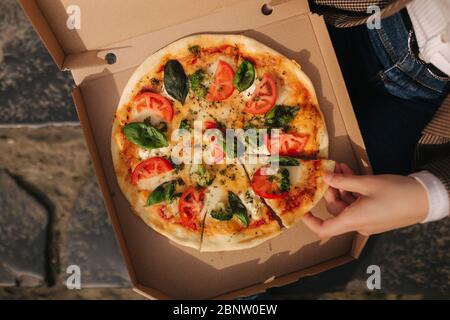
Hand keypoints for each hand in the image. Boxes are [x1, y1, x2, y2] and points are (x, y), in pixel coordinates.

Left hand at [302, 163, 428, 237]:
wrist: (426, 199)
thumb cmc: (396, 192)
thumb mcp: (367, 183)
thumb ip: (343, 181)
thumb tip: (325, 177)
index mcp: (354, 220)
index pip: (324, 229)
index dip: (310, 221)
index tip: (302, 208)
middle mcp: (358, 224)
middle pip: (336, 209)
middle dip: (332, 189)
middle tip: (332, 171)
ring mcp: (367, 221)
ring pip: (347, 204)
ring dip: (343, 186)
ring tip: (343, 167)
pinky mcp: (375, 215)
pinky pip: (358, 204)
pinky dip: (354, 191)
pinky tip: (353, 173)